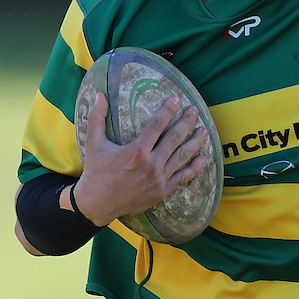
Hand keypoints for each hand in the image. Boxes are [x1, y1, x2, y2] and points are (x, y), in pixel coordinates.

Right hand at [72, 93, 210, 224]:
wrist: (98, 204)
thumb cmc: (96, 172)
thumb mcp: (93, 143)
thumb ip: (97, 117)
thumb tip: (99, 94)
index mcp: (136, 151)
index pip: (157, 125)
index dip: (168, 110)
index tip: (176, 99)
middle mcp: (151, 164)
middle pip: (174, 138)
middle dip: (186, 122)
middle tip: (195, 110)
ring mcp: (158, 179)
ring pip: (182, 157)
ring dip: (195, 142)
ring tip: (204, 131)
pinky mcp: (161, 191)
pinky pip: (182, 178)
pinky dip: (194, 169)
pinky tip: (203, 159)